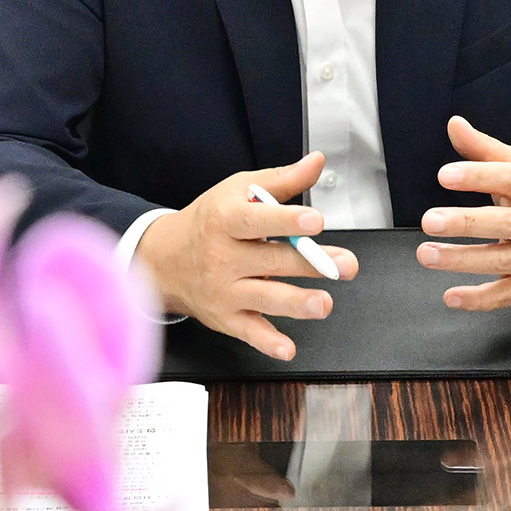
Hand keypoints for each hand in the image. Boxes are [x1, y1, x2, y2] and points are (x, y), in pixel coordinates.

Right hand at [135, 152, 351, 362]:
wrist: (164, 259)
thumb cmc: (209, 221)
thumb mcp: (239, 190)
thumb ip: (281, 181)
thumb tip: (317, 162)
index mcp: (226, 220)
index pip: (258, 220)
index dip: (287, 221)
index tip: (315, 221)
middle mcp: (223, 257)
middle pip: (271, 261)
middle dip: (311, 264)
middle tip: (345, 265)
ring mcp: (224, 290)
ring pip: (265, 298)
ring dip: (297, 303)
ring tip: (324, 304)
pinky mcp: (227, 318)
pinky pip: (249, 332)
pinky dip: (268, 343)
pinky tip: (288, 348)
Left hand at [415, 115, 510, 308]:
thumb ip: (485, 150)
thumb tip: (454, 124)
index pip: (509, 179)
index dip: (477, 176)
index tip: (445, 175)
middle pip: (502, 222)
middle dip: (464, 222)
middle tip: (429, 220)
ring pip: (498, 261)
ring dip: (460, 260)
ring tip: (426, 253)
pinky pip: (505, 295)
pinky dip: (478, 299)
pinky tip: (452, 296)